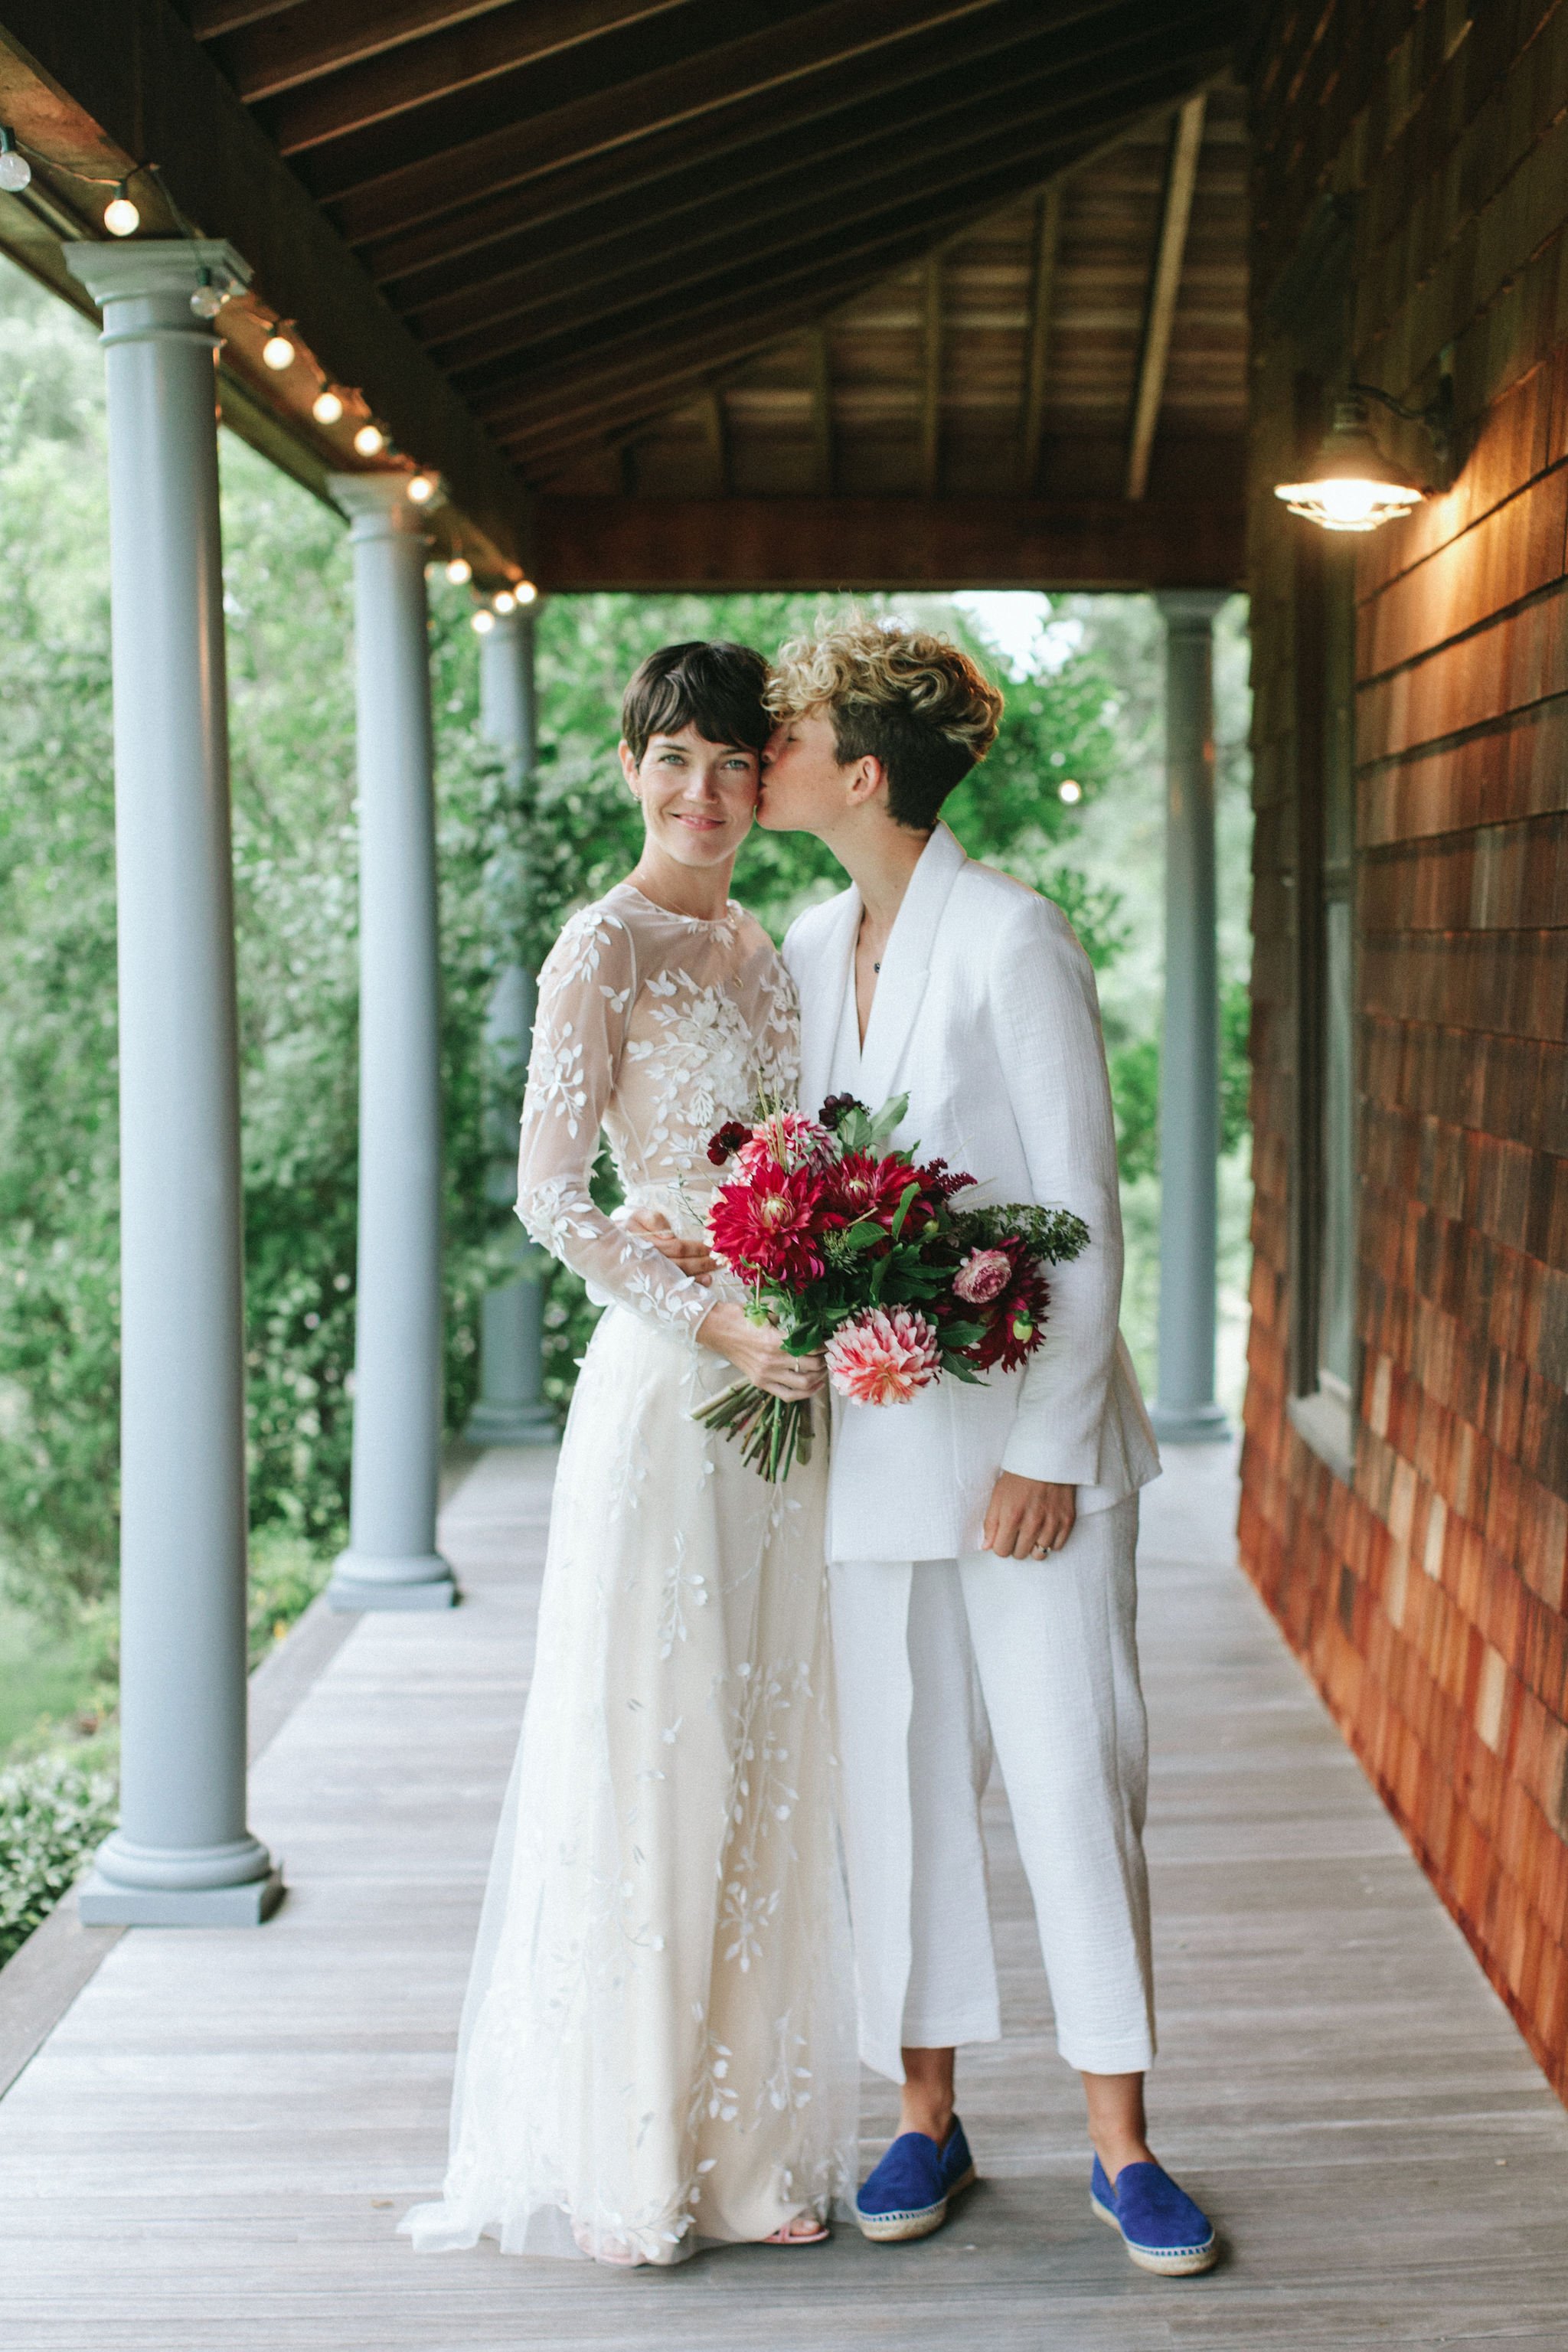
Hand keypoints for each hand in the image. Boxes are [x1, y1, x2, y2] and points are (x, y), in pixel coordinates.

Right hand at [625, 1206, 716, 1282]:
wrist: (609, 1246)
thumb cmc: (631, 1227)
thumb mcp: (639, 1216)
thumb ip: (654, 1219)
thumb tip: (669, 1236)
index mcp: (646, 1244)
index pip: (676, 1247)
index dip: (696, 1248)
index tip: (712, 1246)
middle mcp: (648, 1262)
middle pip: (680, 1265)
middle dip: (702, 1263)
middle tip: (721, 1261)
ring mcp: (649, 1276)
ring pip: (677, 1279)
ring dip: (697, 1278)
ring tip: (713, 1276)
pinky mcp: (652, 1283)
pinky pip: (672, 1288)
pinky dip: (689, 1288)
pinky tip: (703, 1286)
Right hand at [697, 1301, 823, 1401]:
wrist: (717, 1329)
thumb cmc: (740, 1318)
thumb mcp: (766, 1312)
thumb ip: (788, 1319)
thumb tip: (810, 1322)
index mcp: (775, 1341)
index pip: (810, 1348)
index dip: (823, 1345)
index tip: (828, 1342)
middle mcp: (772, 1361)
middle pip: (810, 1366)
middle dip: (824, 1361)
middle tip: (828, 1355)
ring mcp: (766, 1375)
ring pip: (803, 1384)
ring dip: (818, 1378)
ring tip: (823, 1370)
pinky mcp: (760, 1383)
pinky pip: (787, 1395)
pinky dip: (804, 1394)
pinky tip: (814, 1386)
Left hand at [981, 1471, 1075, 1559]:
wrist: (1046, 1458)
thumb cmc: (1018, 1477)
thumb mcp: (997, 1496)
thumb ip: (990, 1523)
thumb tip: (987, 1547)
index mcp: (1012, 1517)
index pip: (1002, 1551)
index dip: (1000, 1545)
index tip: (1004, 1536)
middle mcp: (1032, 1523)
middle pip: (1020, 1555)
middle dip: (1016, 1546)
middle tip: (1018, 1531)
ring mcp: (1052, 1523)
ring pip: (1040, 1554)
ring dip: (1033, 1546)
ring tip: (1032, 1532)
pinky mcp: (1067, 1520)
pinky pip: (1057, 1546)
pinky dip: (1051, 1541)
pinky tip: (1046, 1529)